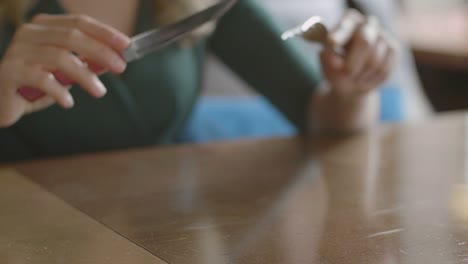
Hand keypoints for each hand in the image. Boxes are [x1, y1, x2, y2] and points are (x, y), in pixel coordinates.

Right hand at [0, 14, 129, 126]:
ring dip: (85, 76)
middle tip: (121, 67)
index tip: (126, 44)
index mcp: (44, 26)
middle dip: (101, 51)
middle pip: (73, 36)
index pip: (79, 22)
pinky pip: (42, 79)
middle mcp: (29, 33)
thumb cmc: (36, 84)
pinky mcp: (10, 71)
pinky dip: (60, 91)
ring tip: (99, 92)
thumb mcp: (64, 71)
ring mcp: (17, 50)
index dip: (104, 32)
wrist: (0, 100)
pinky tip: (68, 102)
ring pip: (60, 57)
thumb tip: (115, 60)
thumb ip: (85, 63)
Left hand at [320, 9, 395, 98]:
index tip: (332, 42)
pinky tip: (364, 78)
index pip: (345, 25)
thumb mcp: (327, 63)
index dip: (339, 33)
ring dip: (360, 74)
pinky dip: (371, 78)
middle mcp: (367, 23)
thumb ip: (328, 58)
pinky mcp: (393, 49)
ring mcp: (382, 35)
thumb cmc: (336, 67)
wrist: (352, 80)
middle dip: (353, 62)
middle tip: (346, 73)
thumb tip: (334, 59)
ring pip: (374, 60)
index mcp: (348, 21)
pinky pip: (383, 68)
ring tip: (352, 77)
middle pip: (364, 41)